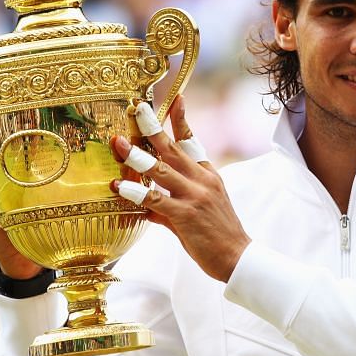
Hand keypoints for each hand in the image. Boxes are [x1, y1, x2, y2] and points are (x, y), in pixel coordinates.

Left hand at [110, 97, 250, 282]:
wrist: (238, 258)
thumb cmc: (218, 235)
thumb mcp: (199, 210)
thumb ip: (170, 203)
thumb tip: (147, 206)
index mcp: (207, 175)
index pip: (193, 140)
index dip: (182, 119)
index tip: (175, 98)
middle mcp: (202, 180)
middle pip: (173, 147)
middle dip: (152, 127)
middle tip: (136, 108)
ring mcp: (194, 196)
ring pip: (161, 169)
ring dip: (137, 156)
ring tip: (118, 144)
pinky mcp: (186, 215)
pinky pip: (156, 200)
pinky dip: (136, 192)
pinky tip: (119, 187)